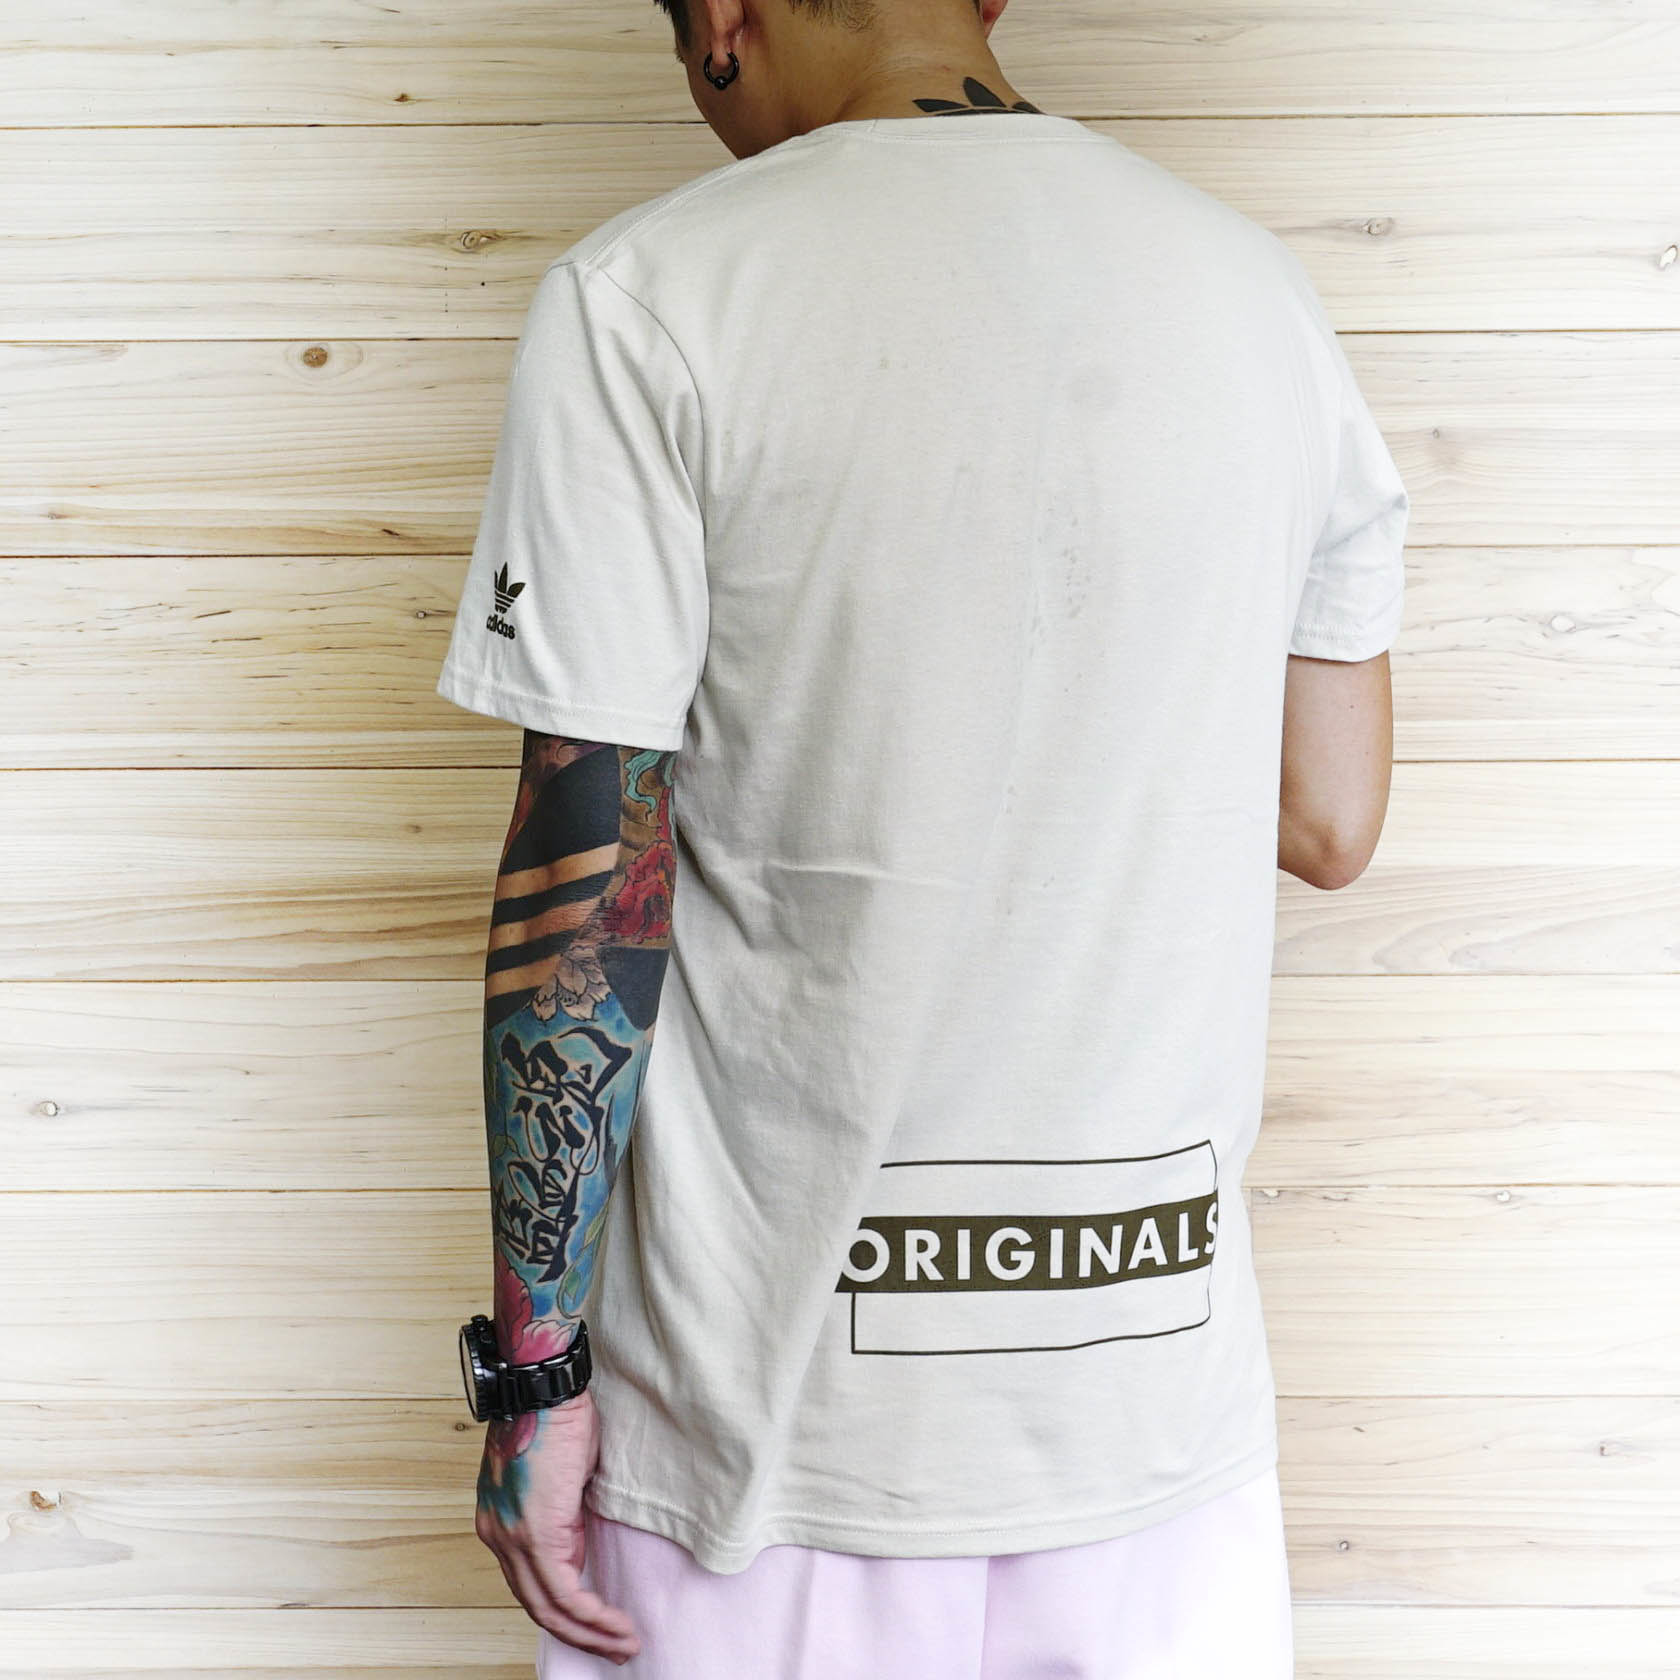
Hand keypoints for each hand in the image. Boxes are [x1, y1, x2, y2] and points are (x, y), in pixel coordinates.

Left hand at [473, 1388, 642, 1665]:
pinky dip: (592, 1616)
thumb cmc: (556, 1414)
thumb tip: (580, 1540)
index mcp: (501, 1521)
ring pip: (548, 1607)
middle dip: (581, 1634)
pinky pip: (563, 1592)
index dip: (567, 1609)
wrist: (544, 1385)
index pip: (531, 1581)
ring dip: (591, 1632)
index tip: (600, 1622)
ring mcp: (511, 1537)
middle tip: (616, 1647)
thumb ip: (563, 1513)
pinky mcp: (534, 1534)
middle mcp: (498, 1535)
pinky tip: (616, 1625)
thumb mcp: (561, 1475)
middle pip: (537, 1604)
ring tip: (624, 1645)